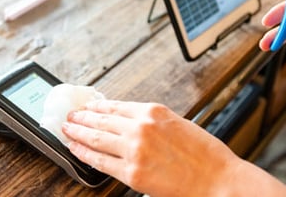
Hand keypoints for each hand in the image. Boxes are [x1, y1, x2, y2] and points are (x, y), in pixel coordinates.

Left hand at [62, 100, 285, 195]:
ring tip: (66, 129)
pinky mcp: (132, 173)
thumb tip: (124, 120)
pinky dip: (84, 153)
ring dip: (77, 132)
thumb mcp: (175, 123)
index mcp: (152, 111)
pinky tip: (75, 148)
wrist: (218, 179)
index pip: (114, 105)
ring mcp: (134, 150)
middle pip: (101, 119)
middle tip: (69, 116)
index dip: (96, 106)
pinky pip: (100, 161)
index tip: (86, 106)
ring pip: (96, 138)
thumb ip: (148, 120)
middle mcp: (141, 127)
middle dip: (81, 117)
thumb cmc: (203, 153)